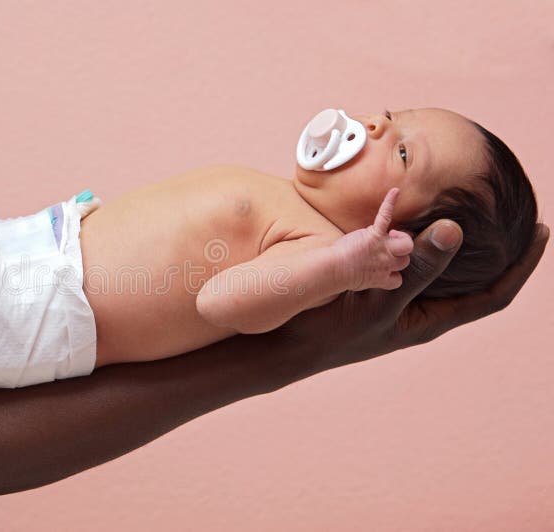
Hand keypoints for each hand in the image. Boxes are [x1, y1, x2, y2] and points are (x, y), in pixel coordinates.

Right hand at [278, 219, 548, 370]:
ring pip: (442, 273)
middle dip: (499, 254)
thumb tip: (456, 230)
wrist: (288, 346)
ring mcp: (399, 305)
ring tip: (476, 217)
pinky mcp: (377, 294)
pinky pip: (411, 266)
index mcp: (431, 320)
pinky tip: (415, 224)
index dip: (523, 266)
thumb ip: (418, 268)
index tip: (543, 232)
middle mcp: (420, 313)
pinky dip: (422, 244)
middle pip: (474, 283)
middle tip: (514, 220)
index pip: (494, 294)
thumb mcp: (379, 300)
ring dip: (460, 248)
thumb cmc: (332, 332)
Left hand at [332, 188, 414, 290]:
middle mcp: (387, 264)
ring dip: (402, 238)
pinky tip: (395, 191)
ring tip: (392, 234)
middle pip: (406, 260)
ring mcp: (383, 249)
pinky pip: (386, 217)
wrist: (335, 268)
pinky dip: (390, 203)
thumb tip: (362, 270)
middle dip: (401, 254)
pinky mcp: (374, 235)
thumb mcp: (358, 280)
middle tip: (389, 247)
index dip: (395, 272)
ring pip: (407, 245)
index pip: (398, 279)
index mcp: (382, 278)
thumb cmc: (341, 275)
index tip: (388, 269)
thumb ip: (367, 274)